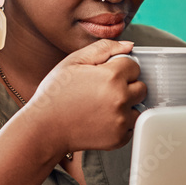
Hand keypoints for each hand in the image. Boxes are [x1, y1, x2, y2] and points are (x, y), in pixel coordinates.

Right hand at [25, 40, 145, 154]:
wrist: (44, 128)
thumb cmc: (55, 94)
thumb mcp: (74, 61)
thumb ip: (103, 48)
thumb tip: (128, 46)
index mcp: (112, 77)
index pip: (134, 66)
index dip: (120, 68)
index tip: (105, 75)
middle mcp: (121, 99)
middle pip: (141, 87)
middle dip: (127, 86)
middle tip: (104, 91)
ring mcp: (121, 121)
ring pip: (138, 107)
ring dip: (126, 105)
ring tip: (103, 106)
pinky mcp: (119, 138)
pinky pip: (131, 126)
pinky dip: (121, 123)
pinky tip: (102, 119)